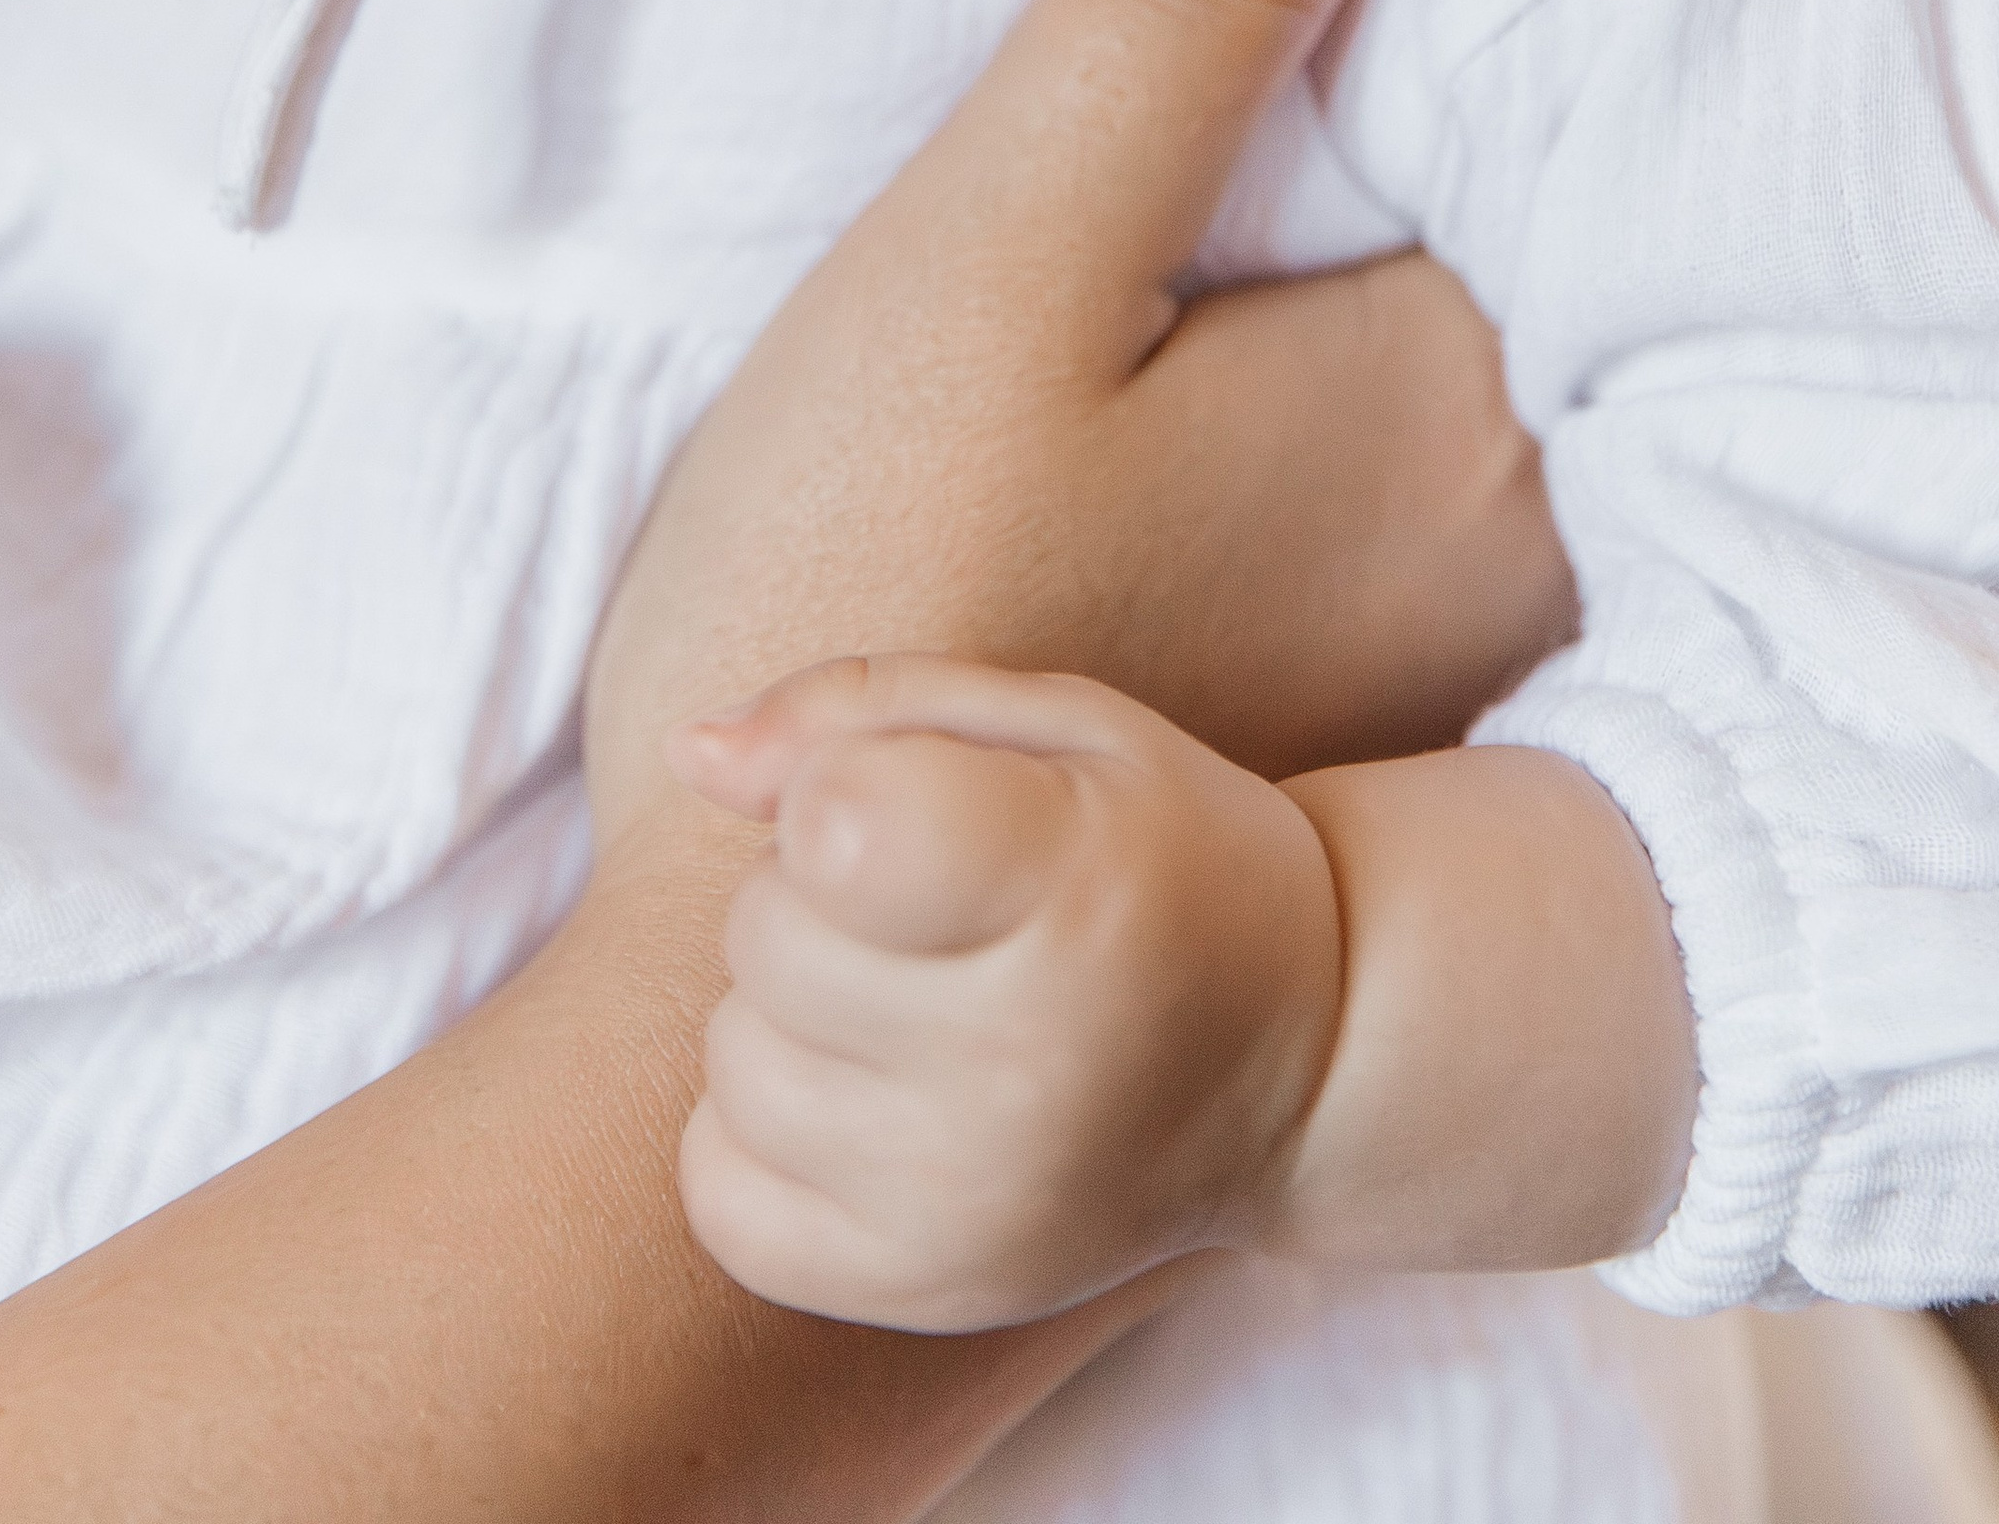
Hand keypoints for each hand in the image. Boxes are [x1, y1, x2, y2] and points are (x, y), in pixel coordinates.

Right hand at [589, 0, 1573, 840]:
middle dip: (1383, 22)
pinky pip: (1363, 402)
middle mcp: (1513, 512)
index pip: (1532, 62)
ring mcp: (1434, 613)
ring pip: (1421, 284)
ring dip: (1328, 161)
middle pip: (1493, 172)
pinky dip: (1290, 293)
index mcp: (1470, 390)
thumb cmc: (868, 601)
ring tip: (1183, 30)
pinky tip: (1166, 255)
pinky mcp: (1329, 664)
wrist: (743, 990)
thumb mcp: (1001, 243)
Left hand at [673, 652, 1341, 1331]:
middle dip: (817, 892)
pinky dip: (761, 1133)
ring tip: (918, 999)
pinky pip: (721, 1193)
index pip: (831, 825)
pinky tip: (869, 1096)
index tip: (929, 801)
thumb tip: (693, 753)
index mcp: (1075, 889)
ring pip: (735, 1057)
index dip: (842, 787)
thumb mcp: (1061, 725)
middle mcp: (1027, 1068)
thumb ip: (865, 708)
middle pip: (765, 933)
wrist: (1306, 1065)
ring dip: (792, 1009)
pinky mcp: (929, 1289)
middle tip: (940, 908)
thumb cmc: (1161, 853)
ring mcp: (974, 1200)